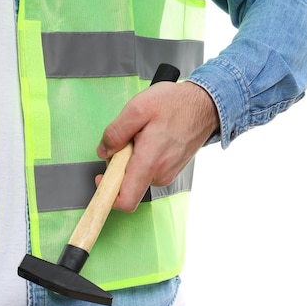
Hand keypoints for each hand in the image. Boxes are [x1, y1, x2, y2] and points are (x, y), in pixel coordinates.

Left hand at [96, 81, 218, 211]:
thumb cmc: (177, 105)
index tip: (101, 180)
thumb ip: (115, 132)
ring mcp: (167, 174)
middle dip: (120, 164)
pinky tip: (153, 138)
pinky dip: (145, 156)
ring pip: (138, 175)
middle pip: (127, 184)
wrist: (205, 106)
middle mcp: (160, 174)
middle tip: (129, 139)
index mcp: (149, 162)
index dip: (107, 195)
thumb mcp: (138, 108)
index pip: (125, 200)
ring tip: (145, 134)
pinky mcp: (171, 170)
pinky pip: (149, 169)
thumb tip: (104, 151)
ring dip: (133, 158)